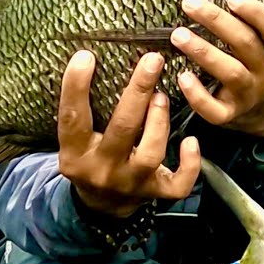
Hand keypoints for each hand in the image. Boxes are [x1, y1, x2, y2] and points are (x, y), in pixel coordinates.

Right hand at [57, 50, 201, 218]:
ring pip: (150, 153)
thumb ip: (84, 111)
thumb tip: (93, 59)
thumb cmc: (90, 158)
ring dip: (159, 121)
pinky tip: (190, 141)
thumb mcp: (76, 141)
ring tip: (161, 97)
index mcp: (75, 154)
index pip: (73, 119)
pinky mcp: (154, 194)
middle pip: (122, 130)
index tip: (86, 56)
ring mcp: (130, 183)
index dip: (76, 87)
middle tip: (152, 60)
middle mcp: (102, 170)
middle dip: (138, 92)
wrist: (101, 207)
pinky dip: (189, 164)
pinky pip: (177, 183)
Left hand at [170, 0, 263, 138]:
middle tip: (190, 4)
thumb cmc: (259, 67)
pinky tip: (182, 77)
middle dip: (216, 21)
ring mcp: (249, 95)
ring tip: (178, 35)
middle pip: (245, 44)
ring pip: (230, 72)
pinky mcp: (230, 115)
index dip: (255, 13)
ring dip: (203, 51)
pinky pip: (214, 109)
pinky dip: (197, 94)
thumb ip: (250, 27)